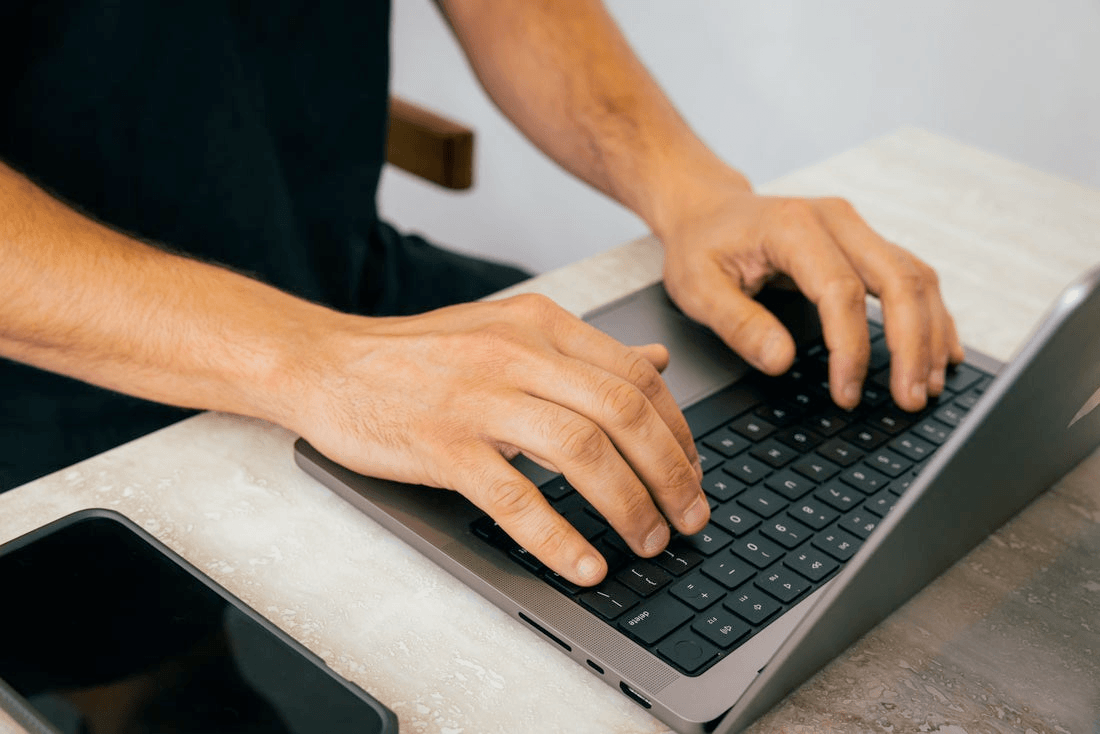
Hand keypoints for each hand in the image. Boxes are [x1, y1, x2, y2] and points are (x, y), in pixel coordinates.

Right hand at [287, 295, 708, 584]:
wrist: (328, 364)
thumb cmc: (419, 357)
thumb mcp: (509, 332)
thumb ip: (582, 351)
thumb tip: (656, 365)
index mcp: (541, 324)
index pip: (636, 375)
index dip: (678, 431)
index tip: (692, 471)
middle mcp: (518, 352)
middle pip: (623, 412)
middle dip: (670, 472)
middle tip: (690, 517)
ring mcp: (479, 398)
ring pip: (582, 450)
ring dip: (628, 505)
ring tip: (649, 542)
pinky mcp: (443, 443)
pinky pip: (515, 496)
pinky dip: (558, 537)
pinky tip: (584, 565)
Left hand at [658, 174, 964, 411]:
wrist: (706, 209)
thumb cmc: (701, 246)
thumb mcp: (697, 287)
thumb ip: (738, 324)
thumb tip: (781, 362)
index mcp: (793, 227)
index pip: (841, 291)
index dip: (851, 348)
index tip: (847, 394)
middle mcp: (835, 219)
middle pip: (899, 279)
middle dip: (911, 345)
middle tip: (911, 399)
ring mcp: (855, 227)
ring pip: (916, 276)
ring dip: (930, 333)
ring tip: (931, 385)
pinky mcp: (865, 241)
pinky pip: (913, 275)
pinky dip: (931, 315)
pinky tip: (942, 351)